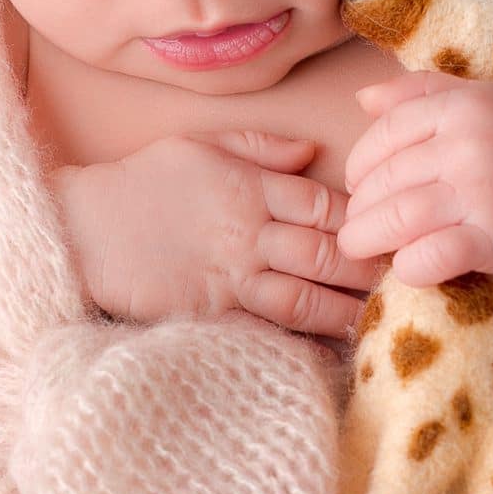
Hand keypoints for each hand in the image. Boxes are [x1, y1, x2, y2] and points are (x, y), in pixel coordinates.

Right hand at [51, 131, 387, 337]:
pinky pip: (269, 326)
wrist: (84, 227)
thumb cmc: (141, 182)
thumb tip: (312, 150)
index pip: (326, 203)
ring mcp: (232, 274)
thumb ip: (259, 147)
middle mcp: (250, 230)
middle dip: (371, 267)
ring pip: (306, 294)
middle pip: (327, 250)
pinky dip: (303, 337)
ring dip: (348, 309)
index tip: (396, 230)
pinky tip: (334, 349)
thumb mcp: (199, 144)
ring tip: (382, 320)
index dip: (366, 218)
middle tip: (408, 280)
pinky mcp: (212, 310)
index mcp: (251, 186)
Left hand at [336, 71, 492, 317]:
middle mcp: (470, 142)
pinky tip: (405, 269)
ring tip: (358, 249)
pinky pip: (430, 256)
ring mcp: (483, 190)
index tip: (360, 187)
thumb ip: (424, 93)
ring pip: (396, 218)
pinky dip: (407, 267)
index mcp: (464, 105)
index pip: (385, 133)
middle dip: (360, 209)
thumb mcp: (488, 103)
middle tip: (355, 227)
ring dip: (365, 239)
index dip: (360, 164)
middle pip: (384, 179)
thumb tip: (363, 98)